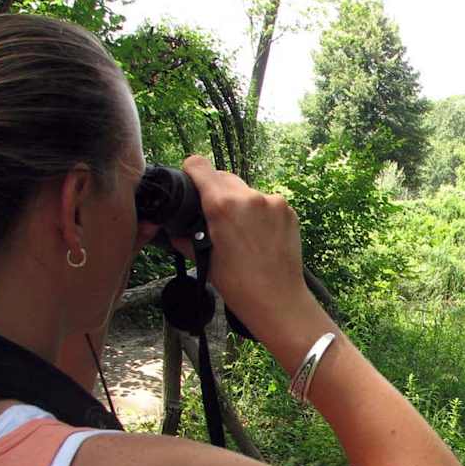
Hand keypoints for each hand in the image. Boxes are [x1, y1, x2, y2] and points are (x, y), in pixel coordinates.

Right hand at [178, 156, 311, 341]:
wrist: (278, 300)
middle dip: (216, 191)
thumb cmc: (239, 285)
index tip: (191, 180)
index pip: (200, 165)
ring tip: (240, 231)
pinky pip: (267, 202)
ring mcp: (273, 202)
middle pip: (224, 177)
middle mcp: (249, 197)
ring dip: (240, 203)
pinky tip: (258, 235)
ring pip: (246, 191)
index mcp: (222, 205)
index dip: (192, 172)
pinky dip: (260, 212)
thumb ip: (186, 238)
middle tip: (215, 215)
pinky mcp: (289, 211)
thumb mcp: (204, 259)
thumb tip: (176, 230)